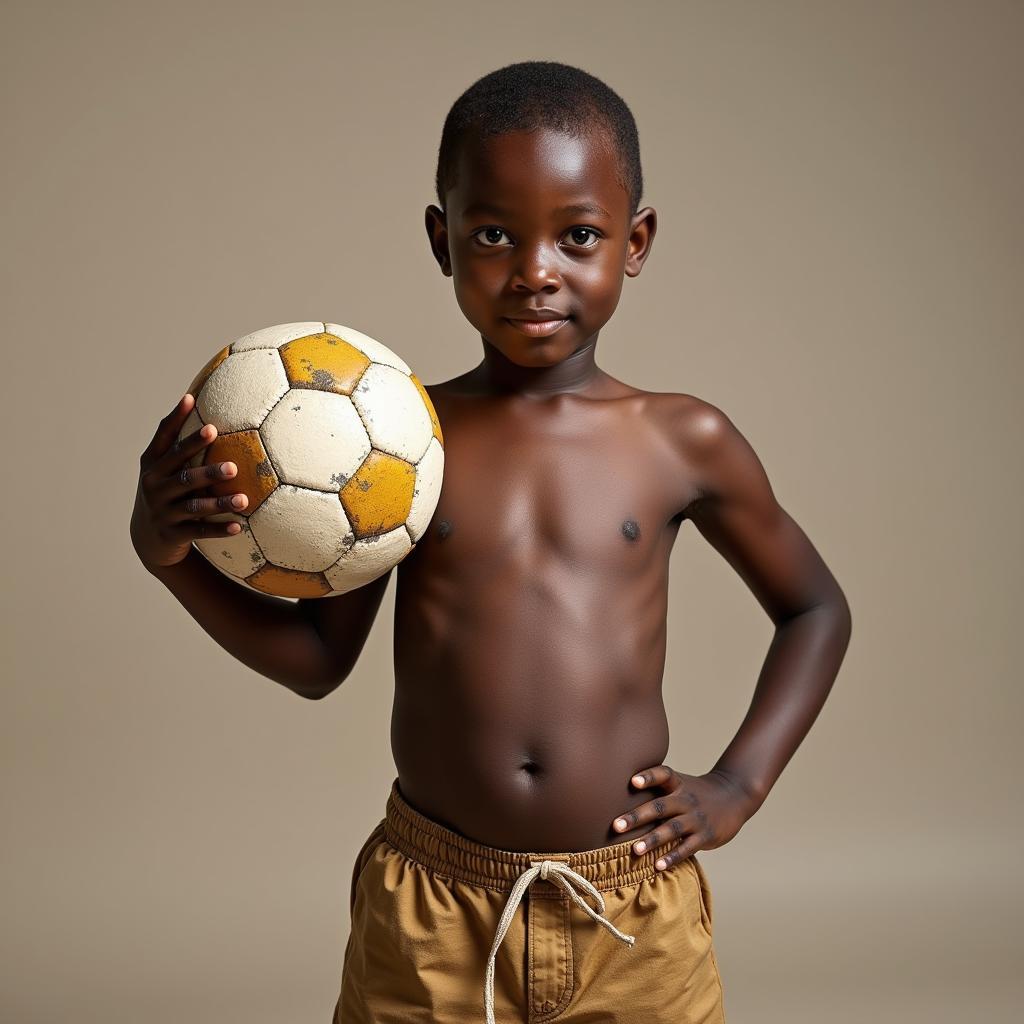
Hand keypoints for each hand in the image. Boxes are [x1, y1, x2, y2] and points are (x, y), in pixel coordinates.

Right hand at [130, 393, 248, 570]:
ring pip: (194, 506)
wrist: (148, 539)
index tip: (192, 399)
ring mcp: (162, 511)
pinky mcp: (172, 533)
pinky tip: (239, 527)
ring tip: (244, 500)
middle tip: (233, 465)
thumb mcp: (164, 469)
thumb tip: (198, 399)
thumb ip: (179, 444)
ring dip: (220, 503)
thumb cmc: (165, 493)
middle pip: (183, 475)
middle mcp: (155, 486)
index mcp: (153, 465)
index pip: (164, 438)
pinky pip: (199, 531)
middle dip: (207, 470)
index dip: (176, 418)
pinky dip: (219, 530)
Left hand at [611, 764, 758, 870]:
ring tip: (635, 850)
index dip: (648, 776)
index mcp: (678, 784)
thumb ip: (656, 787)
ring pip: (672, 829)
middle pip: (660, 806)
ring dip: (652, 840)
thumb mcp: (679, 782)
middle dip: (637, 816)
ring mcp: (696, 818)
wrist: (733, 796)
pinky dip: (672, 857)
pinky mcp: (705, 835)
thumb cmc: (695, 792)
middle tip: (616, 825)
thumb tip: (618, 792)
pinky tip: (658, 866)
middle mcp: (686, 799)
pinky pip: (687, 847)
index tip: (632, 781)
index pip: (663, 774)